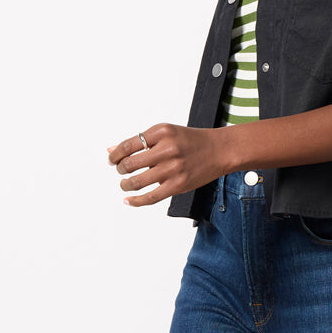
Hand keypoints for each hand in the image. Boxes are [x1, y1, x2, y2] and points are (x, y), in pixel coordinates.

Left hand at [107, 123, 230, 206]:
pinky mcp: (178, 185)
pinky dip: (136, 201)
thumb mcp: (166, 133)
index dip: (115, 155)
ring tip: (125, 184)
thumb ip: (141, 141)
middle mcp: (167, 148)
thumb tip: (112, 150)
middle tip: (120, 171)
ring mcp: (173, 168)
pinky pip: (151, 197)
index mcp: (161, 131)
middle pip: (129, 164)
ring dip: (125, 185)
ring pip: (137, 182)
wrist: (220, 150)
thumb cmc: (191, 141)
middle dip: (120, 169)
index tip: (111, 160)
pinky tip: (128, 200)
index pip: (128, 145)